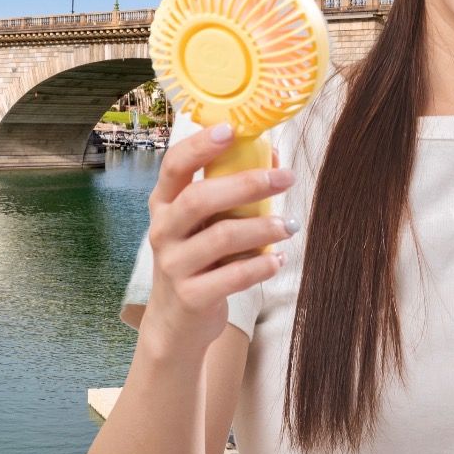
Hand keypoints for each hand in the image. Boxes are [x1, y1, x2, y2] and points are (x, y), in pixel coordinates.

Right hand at [139, 124, 296, 351]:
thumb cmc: (197, 261)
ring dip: (263, 228)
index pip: (174, 165)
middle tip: (286, 179)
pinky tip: (279, 260)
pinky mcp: (191, 296)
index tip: (232, 129)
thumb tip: (275, 157)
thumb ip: (230, 193)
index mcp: (165, 204)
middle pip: (201, 198)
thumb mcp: (203, 225)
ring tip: (290, 226)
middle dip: (247, 184)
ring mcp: (173, 265)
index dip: (201, 145)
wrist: (176, 324)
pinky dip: (262, 265)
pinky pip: (232, 276)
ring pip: (221, 237)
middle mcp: (164, 230)